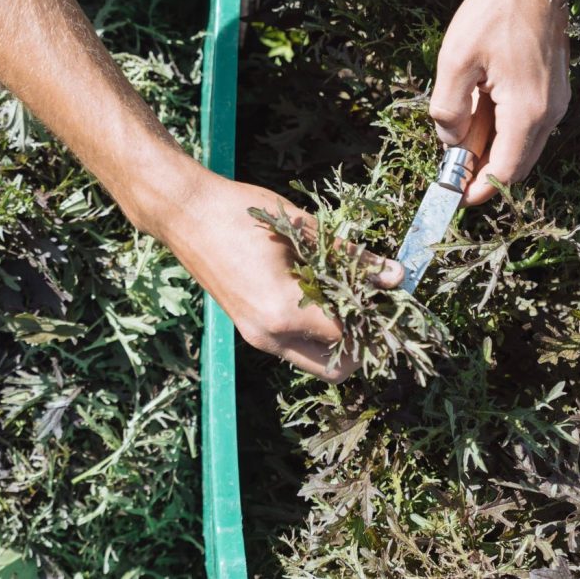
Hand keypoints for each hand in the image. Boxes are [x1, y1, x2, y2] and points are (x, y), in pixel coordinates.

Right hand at [160, 175, 403, 382]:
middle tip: (374, 309)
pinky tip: (320, 292)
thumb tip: (395, 277)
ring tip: (348, 297)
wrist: (184, 213)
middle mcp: (269, 336)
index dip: (376, 322)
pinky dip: (313, 329)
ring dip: (336, 339)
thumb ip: (351, 259)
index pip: (349, 337)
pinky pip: (292, 345)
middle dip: (361, 344)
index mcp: (283, 313)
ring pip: (312, 359)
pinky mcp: (248, 328)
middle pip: (333, 367)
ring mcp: (255, 336)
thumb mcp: (304, 230)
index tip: (391, 301)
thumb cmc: (241, 213)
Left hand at [429, 0, 570, 204]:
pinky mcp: (553, 91)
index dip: (479, 190)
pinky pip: (525, 125)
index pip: (505, 172)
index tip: (454, 198)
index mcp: (528, 112)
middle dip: (483, 173)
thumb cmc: (493, 14)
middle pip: (516, 165)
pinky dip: (501, 130)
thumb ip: (449, 110)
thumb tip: (450, 142)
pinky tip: (477, 111)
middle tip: (450, 172)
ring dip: (490, 149)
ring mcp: (555, 102)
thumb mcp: (455, 62)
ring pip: (521, 146)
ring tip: (458, 134)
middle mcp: (549, 114)